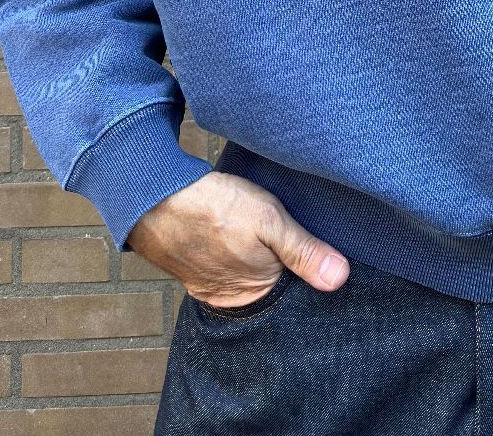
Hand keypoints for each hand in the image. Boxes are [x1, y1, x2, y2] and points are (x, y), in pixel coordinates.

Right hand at [126, 171, 349, 308]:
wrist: (153, 194)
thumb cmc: (213, 206)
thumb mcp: (269, 220)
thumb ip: (304, 250)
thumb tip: (340, 278)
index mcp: (254, 293)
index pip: (294, 289)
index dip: (306, 266)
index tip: (315, 244)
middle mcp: (231, 297)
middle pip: (270, 281)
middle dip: (281, 260)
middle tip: (283, 230)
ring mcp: (210, 283)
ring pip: (247, 270)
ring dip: (256, 252)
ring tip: (259, 227)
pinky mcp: (194, 267)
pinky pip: (224, 263)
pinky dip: (232, 248)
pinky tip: (234, 228)